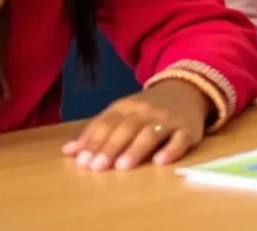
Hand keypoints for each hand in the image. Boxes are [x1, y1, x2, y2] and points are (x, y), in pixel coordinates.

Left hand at [63, 80, 210, 171]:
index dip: (95, 141)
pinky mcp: (188, 129)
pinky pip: (180, 139)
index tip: (82, 161)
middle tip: (98, 167)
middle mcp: (147, 111)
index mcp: (127, 106)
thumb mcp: (121, 112)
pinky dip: (171, 149)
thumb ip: (96, 130)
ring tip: (123, 166)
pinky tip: (160, 161)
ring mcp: (169, 119)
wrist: (187, 88)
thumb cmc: (147, 108)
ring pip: (151, 133)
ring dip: (136, 149)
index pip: (108, 123)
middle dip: (112, 147)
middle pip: (128, 128)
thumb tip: (67, 151)